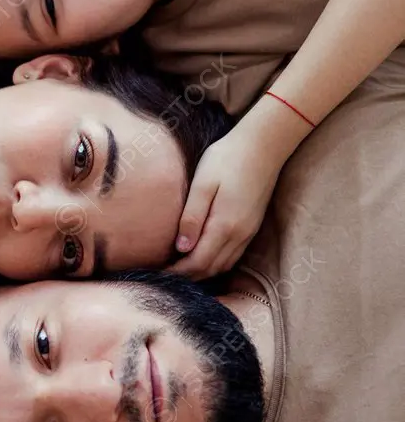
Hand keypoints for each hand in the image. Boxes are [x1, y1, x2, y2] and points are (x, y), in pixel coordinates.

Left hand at [172, 130, 283, 279]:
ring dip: (201, 272)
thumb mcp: (203, 184)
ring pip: (222, 266)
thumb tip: (181, 248)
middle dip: (186, 275)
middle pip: (210, 269)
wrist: (263, 145)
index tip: (158, 272)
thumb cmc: (227, 159)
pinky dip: (215, 263)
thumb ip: (192, 217)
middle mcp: (239, 235)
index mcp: (224, 226)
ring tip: (179, 268)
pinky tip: (201, 257)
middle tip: (164, 273)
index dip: (177, 272)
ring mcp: (248, 233)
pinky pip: (232, 256)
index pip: (197, 263)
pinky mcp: (252, 228)